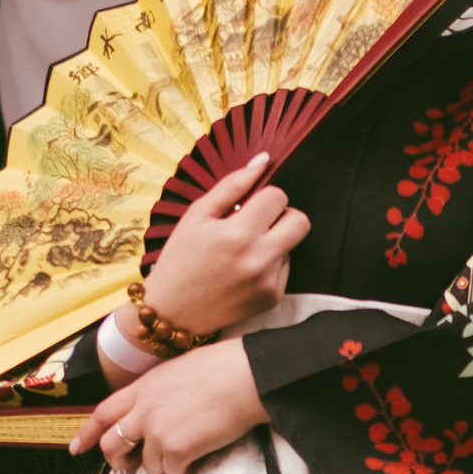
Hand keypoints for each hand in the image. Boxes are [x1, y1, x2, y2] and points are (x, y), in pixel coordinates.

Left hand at [71, 341, 268, 473]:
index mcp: (143, 388)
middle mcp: (143, 410)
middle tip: (125, 467)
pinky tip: (197, 456)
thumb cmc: (221, 369)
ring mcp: (157, 431)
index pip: (103, 413)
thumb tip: (152, 412)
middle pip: (112, 444)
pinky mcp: (176, 449)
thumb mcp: (175, 371)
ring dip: (163, 465)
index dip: (88, 433)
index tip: (77, 447)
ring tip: (186, 450)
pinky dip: (184, 469)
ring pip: (147, 464)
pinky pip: (172, 472)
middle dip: (116, 461)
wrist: (244, 377)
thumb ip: (156, 392)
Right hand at [136, 149, 309, 342]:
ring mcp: (268, 282)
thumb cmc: (179, 259)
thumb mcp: (196, 216)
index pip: (278, 197)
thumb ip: (232, 186)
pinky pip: (284, 269)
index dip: (264, 196)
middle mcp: (259, 259)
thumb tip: (263, 160)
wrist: (171, 313)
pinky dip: (269, 265)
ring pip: (292, 245)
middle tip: (258, 223)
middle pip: (301, 221)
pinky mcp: (272, 299)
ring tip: (241, 252)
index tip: (248, 206)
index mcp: (238, 233)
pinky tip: (242, 272)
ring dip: (274, 242)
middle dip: (283, 215)